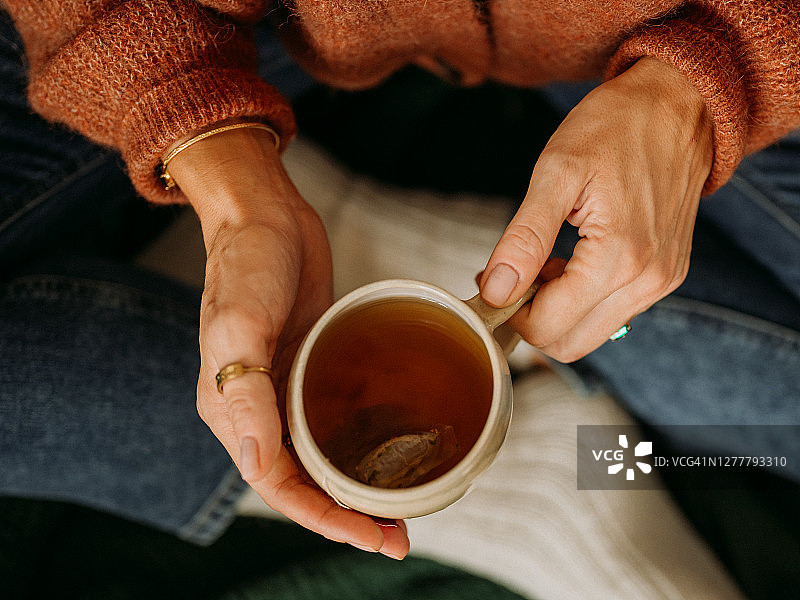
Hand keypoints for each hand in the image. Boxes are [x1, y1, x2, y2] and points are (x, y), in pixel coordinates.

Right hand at [167, 127, 409, 557]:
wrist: (266, 215)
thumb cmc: (245, 263)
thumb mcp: (239, 323)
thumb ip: (243, 393)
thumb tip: (254, 465)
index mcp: (233, 410)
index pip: (277, 484)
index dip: (322, 518)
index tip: (369, 536)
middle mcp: (260, 409)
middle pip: (304, 481)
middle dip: (348, 515)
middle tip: (397, 537)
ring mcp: (288, 388)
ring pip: (323, 456)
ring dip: (357, 487)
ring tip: (402, 510)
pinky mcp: (313, 365)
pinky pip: (335, 419)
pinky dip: (361, 443)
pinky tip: (392, 450)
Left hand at [480, 57, 713, 361]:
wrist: (677, 104)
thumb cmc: (616, 127)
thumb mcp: (557, 172)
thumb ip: (524, 237)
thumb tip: (496, 291)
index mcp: (619, 258)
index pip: (548, 326)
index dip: (508, 312)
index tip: (488, 281)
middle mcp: (647, 281)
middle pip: (569, 343)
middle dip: (528, 319)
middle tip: (507, 277)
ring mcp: (660, 282)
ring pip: (589, 333)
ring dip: (554, 310)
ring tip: (537, 262)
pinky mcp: (665, 275)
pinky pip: (612, 313)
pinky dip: (580, 300)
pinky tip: (566, 261)